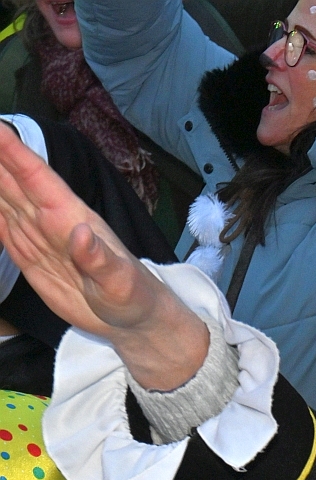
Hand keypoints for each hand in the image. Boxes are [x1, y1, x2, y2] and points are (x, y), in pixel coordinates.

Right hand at [0, 123, 205, 388]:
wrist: (133, 320)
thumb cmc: (134, 295)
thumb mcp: (121, 282)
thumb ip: (99, 259)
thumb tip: (80, 233)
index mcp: (74, 219)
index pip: (40, 180)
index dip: (16, 154)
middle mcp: (53, 222)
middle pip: (15, 182)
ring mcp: (40, 239)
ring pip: (6, 201)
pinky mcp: (32, 259)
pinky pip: (5, 230)